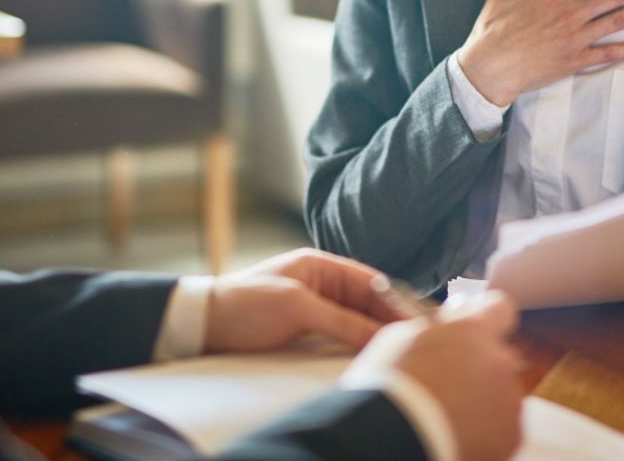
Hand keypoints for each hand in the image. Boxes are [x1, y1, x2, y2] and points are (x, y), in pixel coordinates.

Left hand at [203, 249, 405, 352]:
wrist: (204, 325)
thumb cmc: (244, 304)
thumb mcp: (296, 307)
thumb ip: (341, 320)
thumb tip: (380, 334)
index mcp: (321, 266)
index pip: (371, 281)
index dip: (397, 299)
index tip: (419, 319)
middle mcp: (323, 285)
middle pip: (369, 302)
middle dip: (391, 319)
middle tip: (417, 340)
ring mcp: (316, 309)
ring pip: (358, 321)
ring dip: (376, 334)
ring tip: (400, 351)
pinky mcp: (307, 331)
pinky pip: (342, 336)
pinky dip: (358, 345)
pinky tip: (371, 357)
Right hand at [352, 291, 524, 460]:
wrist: (393, 441)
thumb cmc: (388, 390)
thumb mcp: (400, 340)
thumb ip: (434, 329)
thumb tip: (445, 327)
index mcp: (472, 330)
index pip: (500, 307)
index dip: (488, 317)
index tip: (476, 328)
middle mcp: (499, 360)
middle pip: (498, 356)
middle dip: (479, 366)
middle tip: (448, 384)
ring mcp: (509, 399)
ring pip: (501, 393)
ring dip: (482, 399)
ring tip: (448, 416)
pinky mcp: (511, 435)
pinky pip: (503, 426)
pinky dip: (486, 431)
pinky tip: (457, 435)